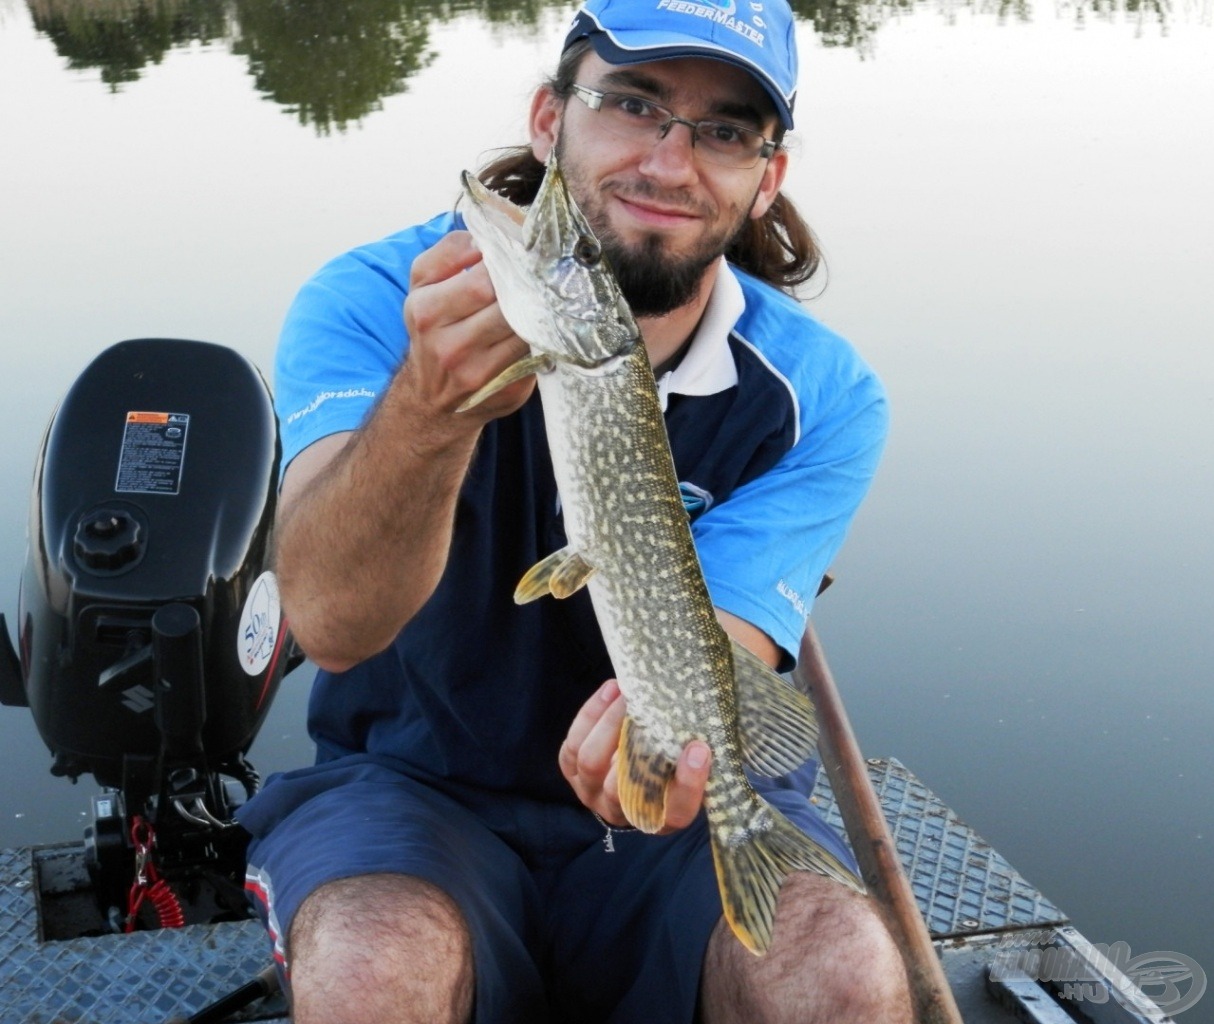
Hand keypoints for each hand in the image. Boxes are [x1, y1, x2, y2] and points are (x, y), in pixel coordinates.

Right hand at [400, 230, 533, 423]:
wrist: (432, 399)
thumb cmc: (433, 331)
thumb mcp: (423, 287)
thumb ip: (447, 253)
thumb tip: (483, 239)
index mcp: (426, 311)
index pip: (480, 281)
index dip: (506, 266)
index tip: (518, 258)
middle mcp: (449, 345)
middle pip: (506, 306)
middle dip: (525, 288)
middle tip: (539, 275)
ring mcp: (478, 373)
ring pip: (525, 329)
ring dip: (538, 312)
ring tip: (543, 298)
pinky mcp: (504, 391)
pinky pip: (535, 356)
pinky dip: (543, 338)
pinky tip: (543, 328)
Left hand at [559, 679, 711, 833]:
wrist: (631, 772)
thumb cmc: (668, 765)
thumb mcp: (686, 767)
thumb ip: (692, 754)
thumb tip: (702, 720)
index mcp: (662, 818)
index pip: (676, 812)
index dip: (688, 784)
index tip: (699, 749)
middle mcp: (623, 811)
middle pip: (622, 788)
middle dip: (634, 745)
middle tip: (650, 708)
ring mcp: (591, 793)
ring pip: (591, 762)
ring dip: (607, 723)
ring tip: (625, 692)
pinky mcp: (572, 771)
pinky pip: (573, 745)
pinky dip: (590, 715)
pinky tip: (611, 691)